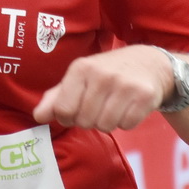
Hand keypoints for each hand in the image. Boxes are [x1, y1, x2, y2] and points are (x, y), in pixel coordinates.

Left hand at [32, 44, 171, 132]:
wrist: (151, 62)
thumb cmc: (108, 72)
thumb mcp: (80, 77)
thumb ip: (56, 98)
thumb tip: (38, 117)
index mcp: (81, 68)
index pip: (63, 110)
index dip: (68, 116)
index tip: (77, 109)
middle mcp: (102, 75)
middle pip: (85, 121)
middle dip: (90, 120)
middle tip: (99, 106)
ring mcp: (125, 85)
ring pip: (106, 126)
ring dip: (109, 122)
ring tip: (114, 106)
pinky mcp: (144, 96)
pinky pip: (127, 125)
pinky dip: (126, 122)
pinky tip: (128, 107)